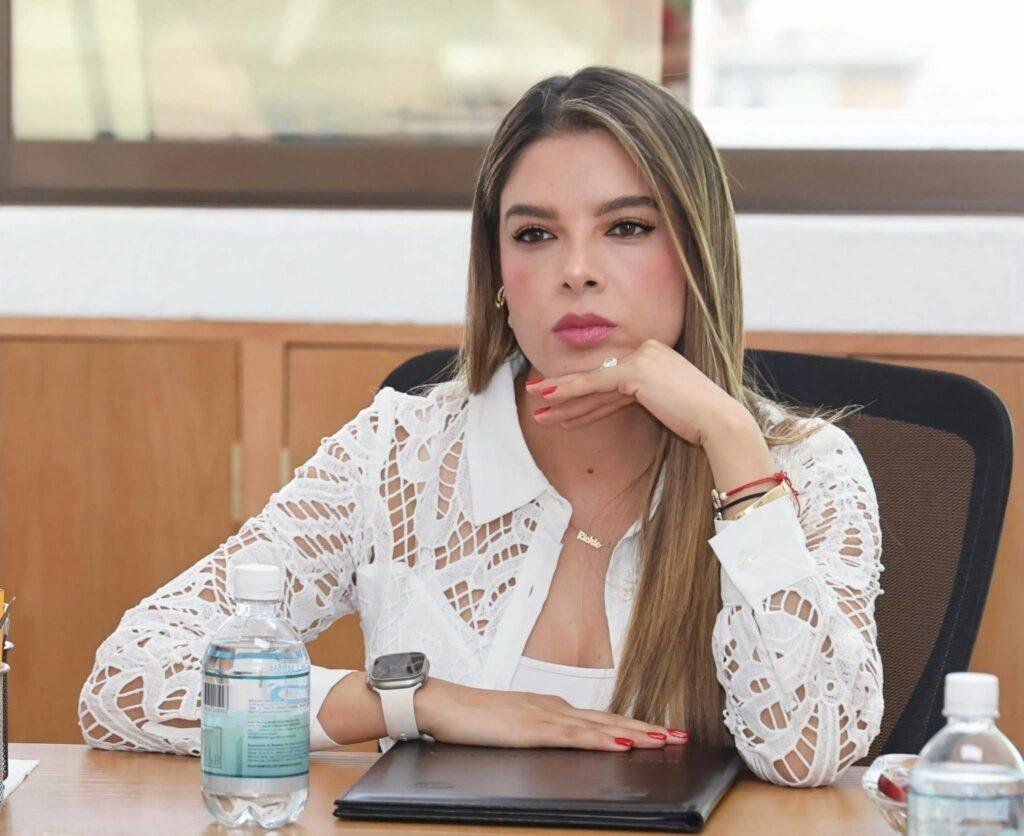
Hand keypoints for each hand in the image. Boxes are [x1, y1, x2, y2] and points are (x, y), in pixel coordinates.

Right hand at [416, 678, 688, 750]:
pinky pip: (572, 736)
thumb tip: (564, 739)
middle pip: (609, 719)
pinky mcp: (531, 729)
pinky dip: (600, 739)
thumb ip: (539, 731)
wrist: (443, 704)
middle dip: (647, 728)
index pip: (601, 717)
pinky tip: (619, 743)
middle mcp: (554, 706)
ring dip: (635, 733)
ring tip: (664, 740)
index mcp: (551, 707)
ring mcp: (544, 716)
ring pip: (599, 726)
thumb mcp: (513, 725)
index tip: (663, 731)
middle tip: (680, 735)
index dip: (634, 724)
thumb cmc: (473, 717)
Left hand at [525, 339, 749, 446]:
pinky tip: (547, 396)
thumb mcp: (662, 406)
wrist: (719, 423)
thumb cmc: (698, 422)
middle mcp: (646, 351)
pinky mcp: (636, 371)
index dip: (584, 398)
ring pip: (593, 383)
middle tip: (538, 402)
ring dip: (561, 397)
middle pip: (599, 381)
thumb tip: (608, 408)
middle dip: (567, 396)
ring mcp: (641, 358)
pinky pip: (594, 384)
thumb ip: (637, 400)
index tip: (562, 410)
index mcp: (654, 357)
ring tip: (536, 408)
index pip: (611, 380)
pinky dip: (568, 391)